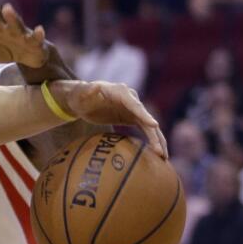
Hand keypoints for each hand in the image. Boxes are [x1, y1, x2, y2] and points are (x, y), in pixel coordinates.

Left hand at [0, 0, 47, 67]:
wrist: (29, 56)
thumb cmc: (3, 49)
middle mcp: (4, 25)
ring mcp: (19, 32)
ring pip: (15, 22)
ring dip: (11, 15)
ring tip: (7, 7)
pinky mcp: (34, 40)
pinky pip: (36, 37)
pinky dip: (38, 34)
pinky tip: (40, 29)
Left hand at [48, 80, 167, 157]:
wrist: (82, 100)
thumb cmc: (79, 96)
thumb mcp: (80, 93)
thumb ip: (87, 90)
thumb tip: (94, 87)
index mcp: (120, 92)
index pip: (134, 104)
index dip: (144, 114)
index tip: (154, 125)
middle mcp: (131, 99)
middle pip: (145, 117)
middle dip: (154, 133)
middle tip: (160, 150)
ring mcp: (134, 109)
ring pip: (149, 125)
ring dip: (157, 140)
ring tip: (163, 157)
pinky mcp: (133, 118)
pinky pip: (146, 130)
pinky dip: (153, 140)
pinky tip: (159, 154)